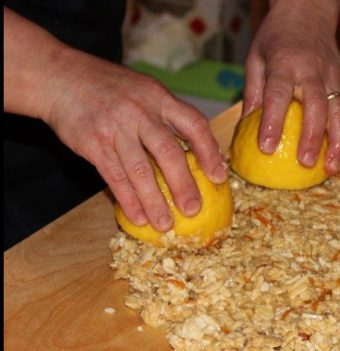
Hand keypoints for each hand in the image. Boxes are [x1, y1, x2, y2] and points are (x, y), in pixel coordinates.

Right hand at [41, 52, 228, 231]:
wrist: (59, 77)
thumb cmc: (110, 88)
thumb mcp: (145, 90)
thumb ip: (169, 116)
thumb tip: (201, 152)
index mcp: (160, 98)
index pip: (194, 124)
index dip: (210, 152)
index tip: (220, 176)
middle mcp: (140, 112)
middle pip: (168, 152)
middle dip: (184, 185)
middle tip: (194, 210)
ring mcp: (116, 128)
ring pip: (140, 170)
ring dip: (154, 201)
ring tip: (165, 224)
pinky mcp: (94, 143)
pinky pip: (115, 177)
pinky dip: (128, 200)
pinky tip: (139, 217)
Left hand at [243, 0, 339, 174]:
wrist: (309, 12)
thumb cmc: (277, 37)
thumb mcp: (256, 56)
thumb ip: (254, 91)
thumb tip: (246, 127)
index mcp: (285, 63)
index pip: (279, 94)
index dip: (273, 122)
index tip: (267, 148)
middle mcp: (312, 70)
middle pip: (315, 105)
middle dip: (312, 136)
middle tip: (303, 163)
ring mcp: (332, 77)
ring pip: (339, 112)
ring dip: (337, 142)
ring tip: (331, 169)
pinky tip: (338, 157)